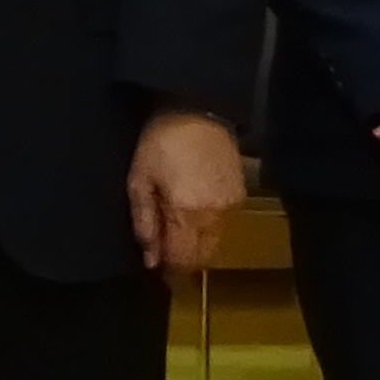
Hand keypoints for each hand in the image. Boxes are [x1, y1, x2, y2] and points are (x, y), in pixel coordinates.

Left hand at [123, 105, 247, 274]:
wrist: (197, 110)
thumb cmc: (160, 143)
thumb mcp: (139, 180)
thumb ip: (145, 222)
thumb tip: (150, 260)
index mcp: (188, 213)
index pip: (184, 260)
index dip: (169, 269)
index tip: (156, 266)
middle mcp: (216, 216)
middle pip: (202, 258)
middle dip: (182, 260)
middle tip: (162, 250)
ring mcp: (232, 207)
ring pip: (215, 246)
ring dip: (196, 247)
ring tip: (174, 231)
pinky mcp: (240, 197)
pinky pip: (224, 228)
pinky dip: (207, 231)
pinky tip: (191, 216)